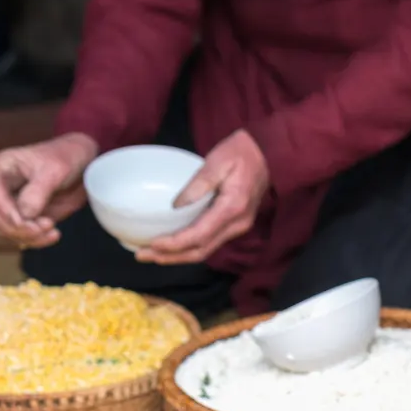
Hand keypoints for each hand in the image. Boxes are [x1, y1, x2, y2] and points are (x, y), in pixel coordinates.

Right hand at [0, 133, 98, 247]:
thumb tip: (25, 215)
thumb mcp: (54, 170)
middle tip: (42, 228)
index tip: (26, 222)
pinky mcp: (28, 216)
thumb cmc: (66, 157)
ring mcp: (14, 203)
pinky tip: (54, 235)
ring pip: (7, 229)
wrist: (83, 163)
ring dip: (28, 236)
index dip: (7, 211)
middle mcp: (3, 187)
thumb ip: (37, 192)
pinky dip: (36, 239)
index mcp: (3, 168)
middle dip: (16, 227)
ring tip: (53, 231)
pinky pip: (24, 234)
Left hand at [138, 130, 268, 264]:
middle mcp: (237, 224)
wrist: (267, 154)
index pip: (200, 235)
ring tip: (152, 254)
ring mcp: (238, 227)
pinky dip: (189, 247)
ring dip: (178, 256)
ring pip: (205, 250)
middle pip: (201, 250)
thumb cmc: (241, 153)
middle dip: (171, 257)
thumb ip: (198, 183)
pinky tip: (172, 245)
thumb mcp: (217, 161)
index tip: (152, 244)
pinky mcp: (234, 225)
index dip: (175, 244)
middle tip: (143, 255)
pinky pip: (209, 242)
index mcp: (232, 208)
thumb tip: (176, 205)